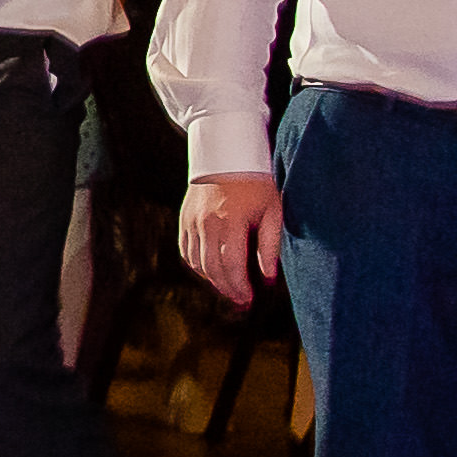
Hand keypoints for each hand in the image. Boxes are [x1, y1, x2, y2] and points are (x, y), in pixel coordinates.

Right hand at [179, 169, 286, 308]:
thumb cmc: (256, 184)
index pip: (232, 264)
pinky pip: (186, 251)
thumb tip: (268, 277)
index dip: (240, 286)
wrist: (227, 156)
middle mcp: (207, 223)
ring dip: (212, 280)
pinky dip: (197, 266)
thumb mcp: (272, 211)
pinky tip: (211, 271)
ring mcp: (192, 222)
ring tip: (228, 288)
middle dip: (227, 288)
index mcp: (231, 221)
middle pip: (212, 268)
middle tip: (240, 300)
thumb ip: (270, 245)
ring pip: (197, 262)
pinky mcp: (184, 220)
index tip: (249, 298)